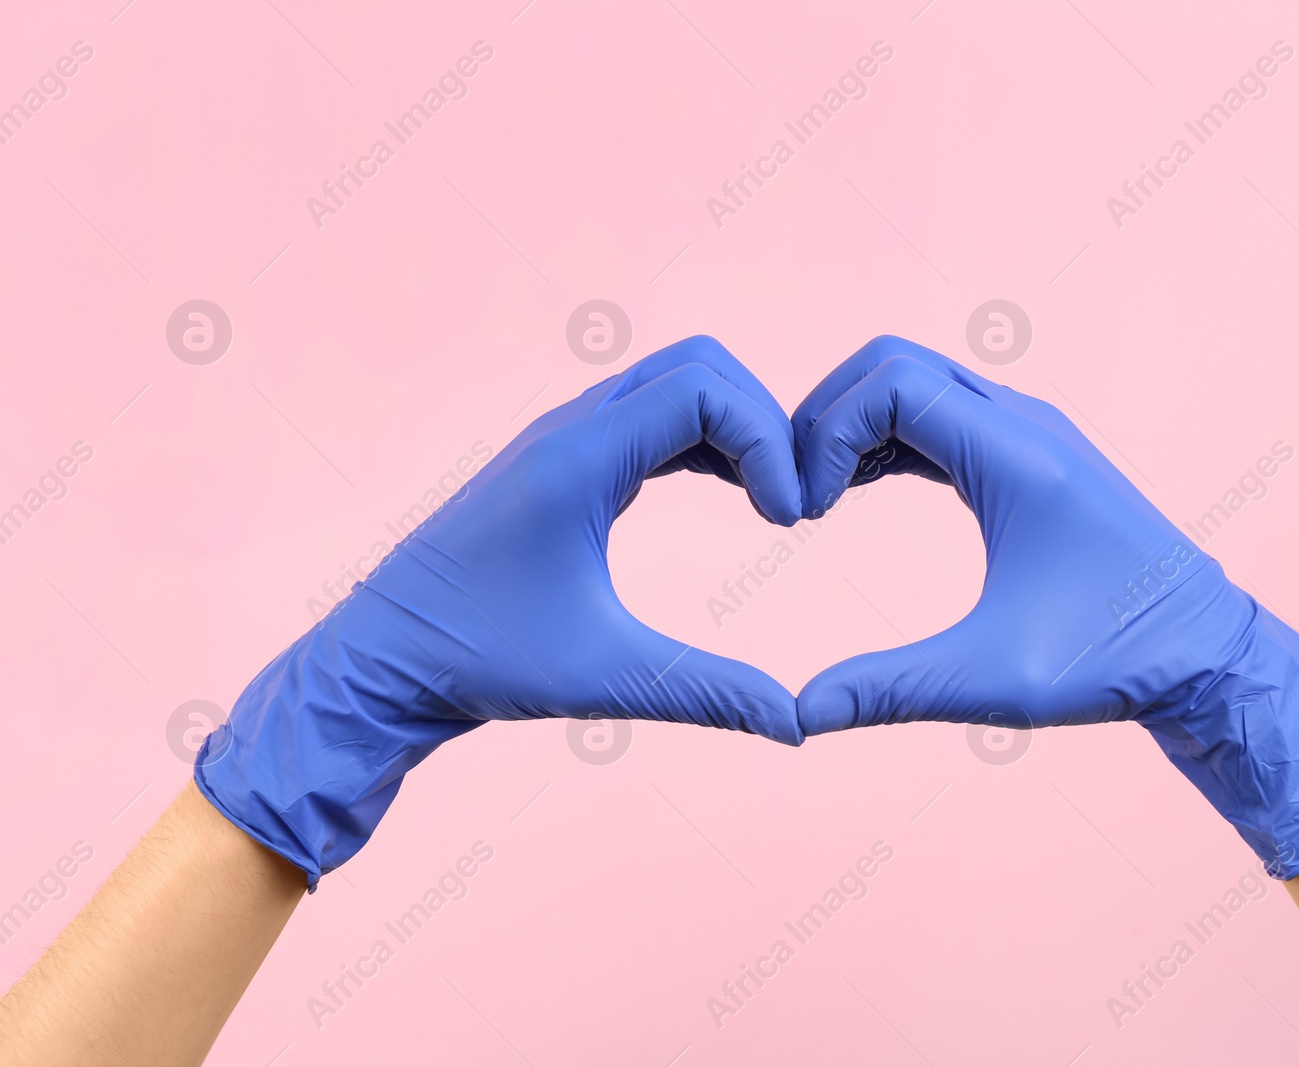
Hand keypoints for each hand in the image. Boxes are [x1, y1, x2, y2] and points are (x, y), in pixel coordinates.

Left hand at [197, 336, 803, 885]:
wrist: (382, 661)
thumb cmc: (477, 661)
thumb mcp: (603, 676)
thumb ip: (709, 693)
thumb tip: (798, 725)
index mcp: (577, 457)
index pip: (704, 391)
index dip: (768, 442)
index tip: (789, 522)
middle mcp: (570, 429)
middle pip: (699, 366)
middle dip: (763, 422)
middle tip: (790, 504)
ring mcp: (563, 439)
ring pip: (675, 385)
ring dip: (735, 429)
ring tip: (772, 504)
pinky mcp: (562, 463)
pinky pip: (651, 418)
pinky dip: (704, 441)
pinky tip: (733, 497)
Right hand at [792, 337, 1298, 876]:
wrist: (1206, 654)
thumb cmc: (1114, 663)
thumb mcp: (995, 681)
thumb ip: (890, 690)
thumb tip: (799, 715)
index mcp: (1018, 457)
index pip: (891, 384)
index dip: (825, 433)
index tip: (804, 513)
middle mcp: (1024, 423)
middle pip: (893, 362)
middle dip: (827, 415)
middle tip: (797, 495)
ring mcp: (1030, 432)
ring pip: (917, 380)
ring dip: (856, 424)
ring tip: (817, 499)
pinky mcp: (1031, 454)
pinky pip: (941, 413)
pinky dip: (889, 437)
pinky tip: (858, 493)